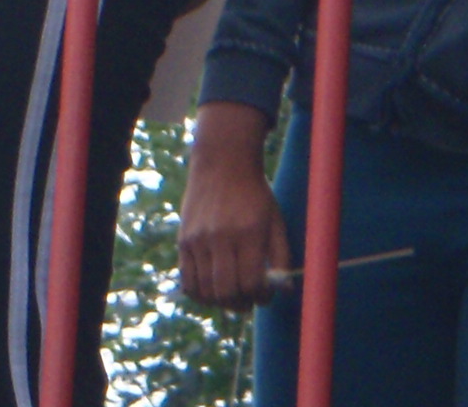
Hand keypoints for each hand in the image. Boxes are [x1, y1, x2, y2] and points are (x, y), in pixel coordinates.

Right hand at [179, 101, 289, 309]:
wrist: (222, 164)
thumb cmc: (255, 195)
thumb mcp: (276, 222)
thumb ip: (282, 258)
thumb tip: (284, 291)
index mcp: (248, 234)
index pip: (253, 283)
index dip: (262, 297)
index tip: (265, 293)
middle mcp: (220, 238)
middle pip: (227, 292)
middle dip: (241, 304)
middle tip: (248, 300)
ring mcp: (198, 239)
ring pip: (206, 290)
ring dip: (220, 302)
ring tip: (230, 295)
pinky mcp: (183, 240)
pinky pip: (187, 280)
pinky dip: (199, 294)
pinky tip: (211, 290)